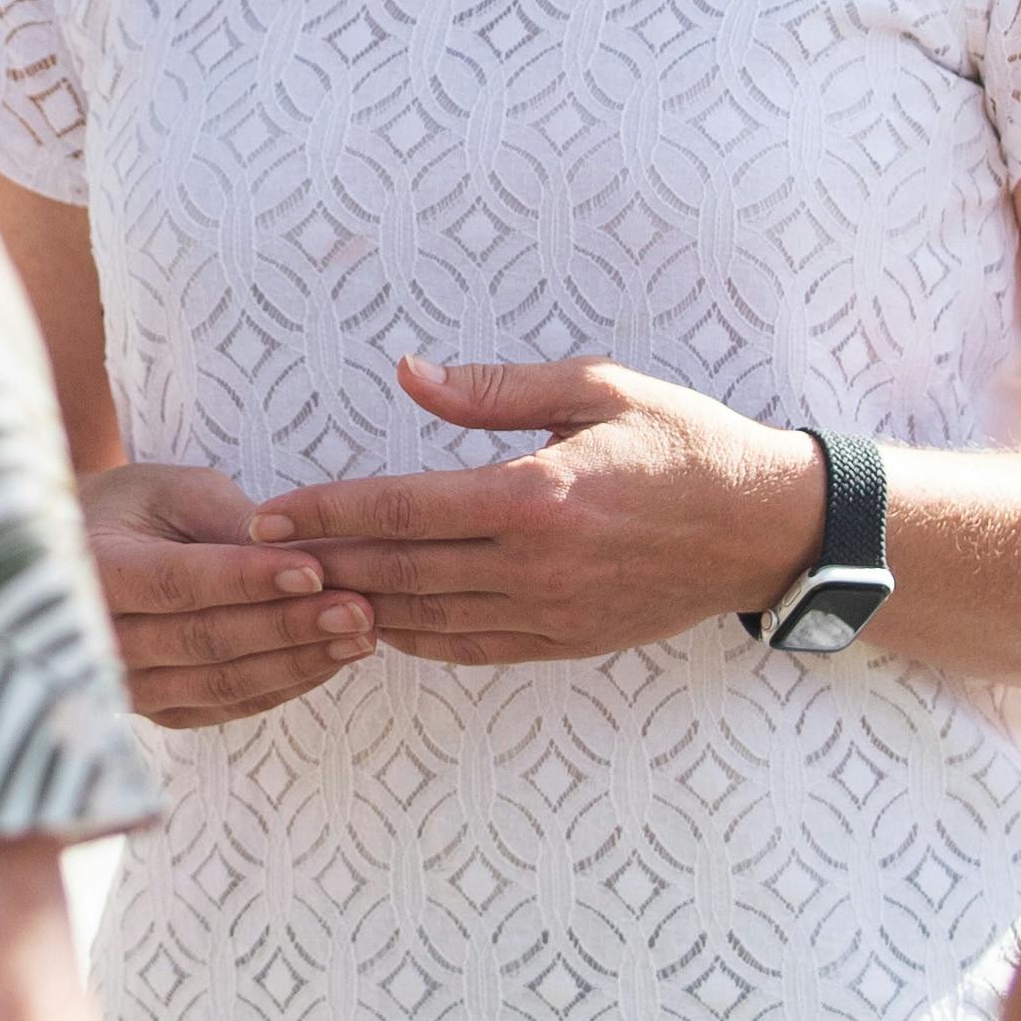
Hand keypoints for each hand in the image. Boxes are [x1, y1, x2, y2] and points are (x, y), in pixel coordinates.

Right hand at [82, 462, 370, 730]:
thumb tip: (290, 549)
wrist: (85, 557)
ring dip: (296, 661)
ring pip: (219, 683)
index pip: (176, 584)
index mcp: (91, 573)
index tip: (314, 571)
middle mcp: (97, 643)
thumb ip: (224, 519)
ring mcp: (127, 686)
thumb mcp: (172, 491)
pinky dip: (283, 684)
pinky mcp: (160, 711)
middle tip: (358, 607)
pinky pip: (227, 706)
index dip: (246, 581)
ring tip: (360, 634)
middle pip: (203, 641)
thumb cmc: (136, 508)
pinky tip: (331, 659)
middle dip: (288, 625)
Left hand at [246, 356, 817, 669]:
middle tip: (255, 559)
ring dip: (357, 608)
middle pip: (397, 571)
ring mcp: (549, 614)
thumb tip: (406, 373)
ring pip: (424, 620)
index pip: (401, 507)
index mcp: (535, 496)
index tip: (265, 513)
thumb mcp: (595, 387)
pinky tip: (377, 622)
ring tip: (297, 593)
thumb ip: (493, 390)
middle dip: (320, 564)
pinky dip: (414, 638)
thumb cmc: (682, 442)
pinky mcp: (564, 643)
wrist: (764, 528)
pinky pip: (468, 648)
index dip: (324, 511)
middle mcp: (535, 566)